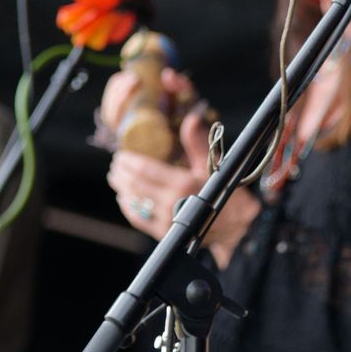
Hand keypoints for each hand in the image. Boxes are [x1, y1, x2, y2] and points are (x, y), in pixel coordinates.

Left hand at [105, 67, 256, 263]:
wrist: (234, 225)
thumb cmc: (224, 192)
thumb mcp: (212, 166)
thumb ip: (197, 143)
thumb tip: (191, 119)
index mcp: (183, 183)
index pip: (145, 170)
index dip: (129, 162)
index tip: (121, 154)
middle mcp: (173, 202)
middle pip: (135, 185)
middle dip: (121, 173)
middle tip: (116, 164)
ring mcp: (167, 220)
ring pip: (134, 201)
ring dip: (122, 188)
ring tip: (116, 178)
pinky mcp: (164, 233)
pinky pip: (139, 218)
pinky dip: (129, 207)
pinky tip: (124, 198)